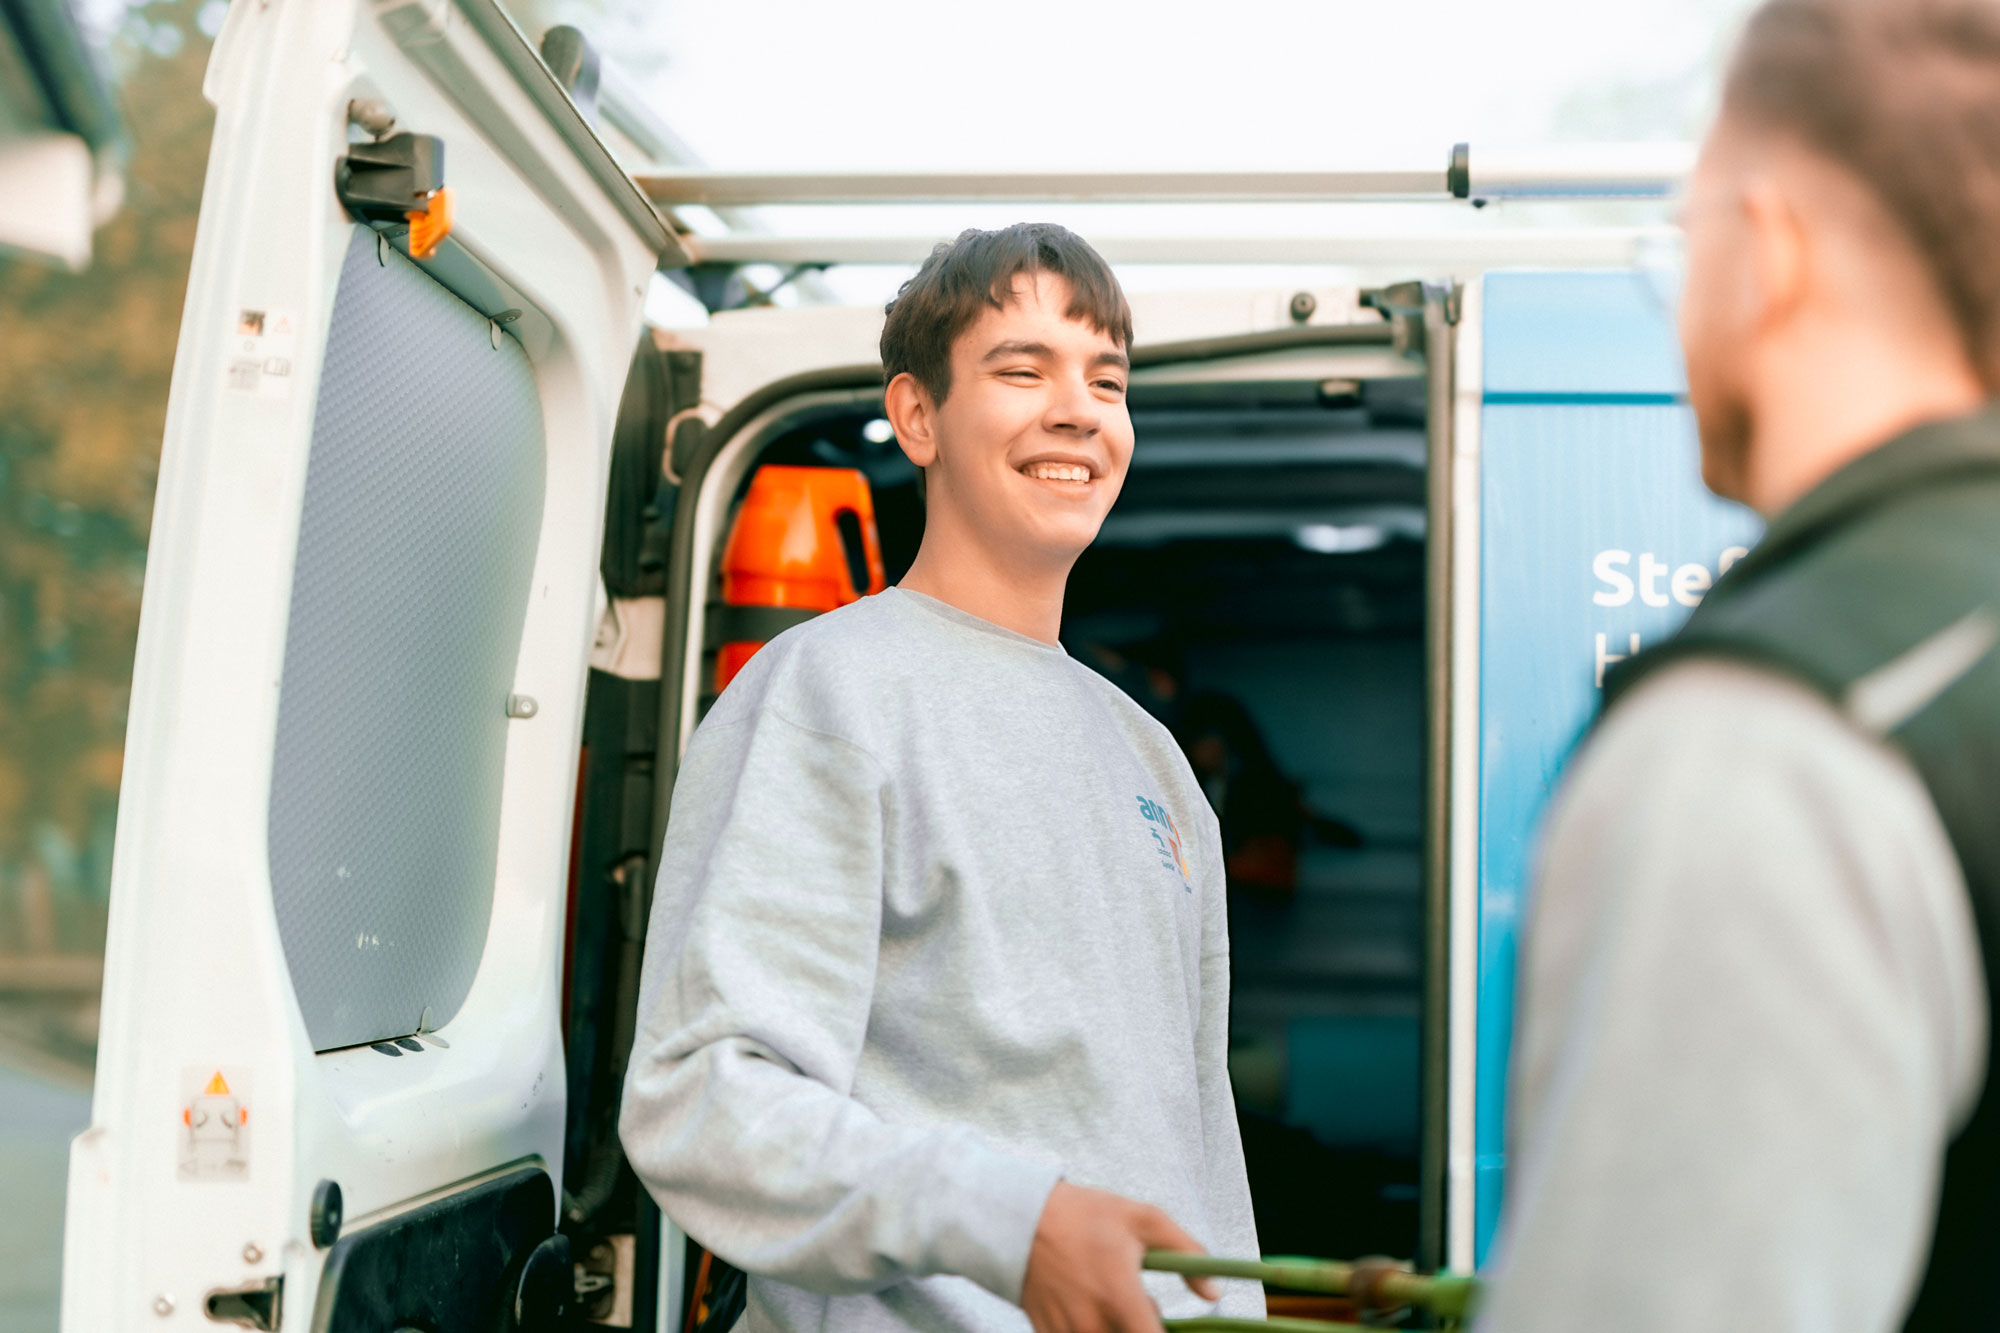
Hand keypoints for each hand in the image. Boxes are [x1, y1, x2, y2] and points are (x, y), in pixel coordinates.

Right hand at [1020, 1180, 1218, 1332]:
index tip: (1164, 1322)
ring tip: (1112, 1302)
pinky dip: (1092, 1330)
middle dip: (1143, 1328)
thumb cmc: (1083, 1215)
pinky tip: (1089, 1307)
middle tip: (1139, 1305)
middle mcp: (1092, 1325)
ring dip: (1117, 1329)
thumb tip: (1213, 1291)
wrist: (1019, 1218)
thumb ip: (1188, 1253)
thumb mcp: (1144, 1219)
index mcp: (1120, 1298)